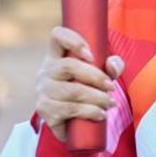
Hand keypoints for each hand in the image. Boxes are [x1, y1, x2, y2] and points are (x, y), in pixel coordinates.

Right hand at [36, 27, 123, 143]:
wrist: (70, 120)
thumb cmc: (86, 89)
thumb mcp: (100, 74)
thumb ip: (112, 65)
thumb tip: (112, 65)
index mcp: (57, 55)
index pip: (57, 35)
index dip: (73, 40)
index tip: (91, 55)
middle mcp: (46, 70)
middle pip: (69, 65)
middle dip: (96, 77)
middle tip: (111, 87)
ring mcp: (43, 90)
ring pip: (72, 90)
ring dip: (97, 97)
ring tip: (110, 103)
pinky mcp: (45, 110)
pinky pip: (70, 109)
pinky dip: (90, 112)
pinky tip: (101, 114)